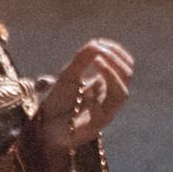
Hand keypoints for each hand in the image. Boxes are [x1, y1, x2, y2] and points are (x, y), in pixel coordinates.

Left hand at [26, 40, 134, 156]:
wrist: (45, 127)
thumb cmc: (58, 102)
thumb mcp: (69, 75)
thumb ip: (82, 59)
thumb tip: (97, 42)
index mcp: (105, 86)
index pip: (124, 68)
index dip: (117, 53)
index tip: (101, 43)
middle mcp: (109, 100)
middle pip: (127, 78)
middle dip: (115, 61)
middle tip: (99, 51)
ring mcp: (104, 114)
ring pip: (121, 94)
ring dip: (111, 74)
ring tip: (98, 61)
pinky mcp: (94, 128)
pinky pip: (103, 115)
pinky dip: (97, 100)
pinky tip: (86, 91)